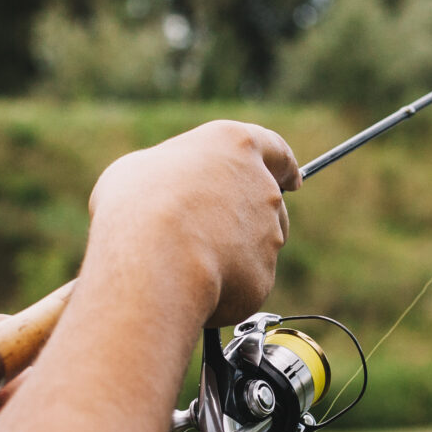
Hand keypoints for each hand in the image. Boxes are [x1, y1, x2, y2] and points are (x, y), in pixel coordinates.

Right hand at [88, 120, 300, 326]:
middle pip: (267, 201)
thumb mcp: (139, 170)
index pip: (274, 149)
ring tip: (186, 260)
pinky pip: (243, 282)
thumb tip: (172, 193)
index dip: (284, 165)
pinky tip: (191, 284)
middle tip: (208, 229)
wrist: (155, 260)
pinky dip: (223, 286)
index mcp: (236, 145)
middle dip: (245, 216)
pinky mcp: (263, 276)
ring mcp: (269, 233)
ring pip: (258, 244)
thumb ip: (172, 176)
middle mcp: (262, 187)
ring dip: (233, 251)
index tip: (292, 178)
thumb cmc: (139, 205)